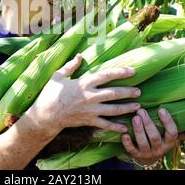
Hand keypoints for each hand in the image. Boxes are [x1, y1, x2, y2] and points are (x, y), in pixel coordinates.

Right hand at [26, 54, 140, 134]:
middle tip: (139, 91)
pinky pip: (105, 124)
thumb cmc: (50, 94)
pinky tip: (125, 128)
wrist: (45, 115)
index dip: (121, 73)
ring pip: (113, 109)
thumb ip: (71, 66)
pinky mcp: (89, 121)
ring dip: (127, 108)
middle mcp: (90, 97)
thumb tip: (80, 56)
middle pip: (114, 93)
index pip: (106, 76)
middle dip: (128, 92)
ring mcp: (90, 110)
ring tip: (138, 107)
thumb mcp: (58, 76)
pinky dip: (116, 127)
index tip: (133, 71)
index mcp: (84, 83)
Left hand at [122, 108, 184, 165]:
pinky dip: (128, 143)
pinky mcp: (136, 155)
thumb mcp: (173, 138)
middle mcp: (159, 148)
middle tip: (141, 110)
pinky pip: (132, 150)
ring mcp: (147, 152)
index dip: (167, 122)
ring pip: (143, 143)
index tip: (161, 109)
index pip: (172, 133)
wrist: (148, 158)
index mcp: (169, 142)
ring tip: (134, 117)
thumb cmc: (162, 141)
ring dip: (138, 130)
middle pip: (155, 137)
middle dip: (148, 124)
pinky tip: (124, 134)